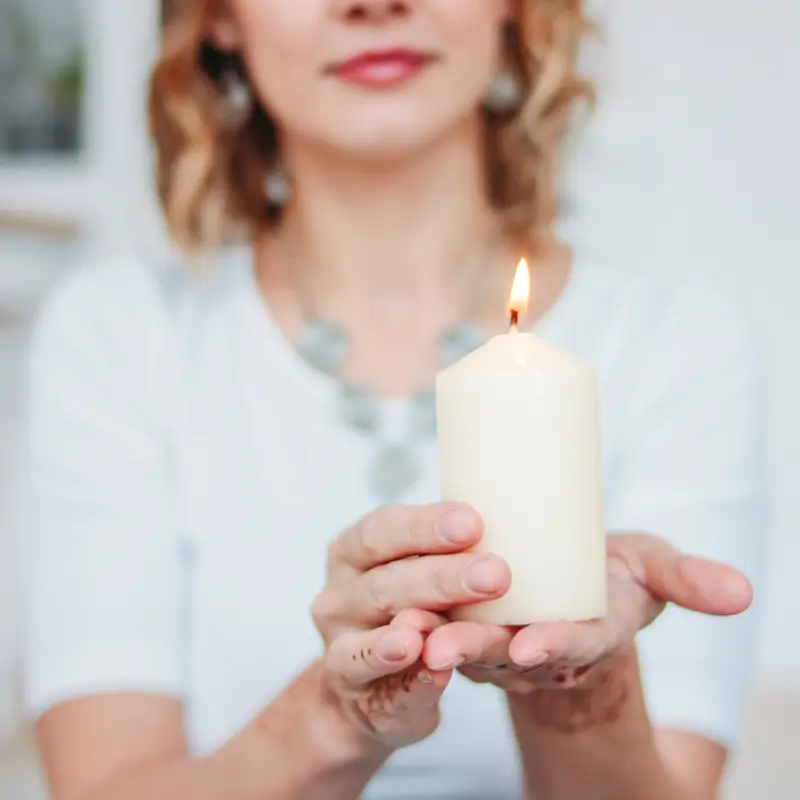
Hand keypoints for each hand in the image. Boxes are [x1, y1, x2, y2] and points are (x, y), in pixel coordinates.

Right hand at [312, 503, 510, 749]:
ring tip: (439, 626)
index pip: (382, 529)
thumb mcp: (412, 570)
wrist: (371, 686)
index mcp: (352, 552)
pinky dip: (412, 682)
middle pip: (386, 582)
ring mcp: (341, 647)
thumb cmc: (403, 606)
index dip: (424, 525)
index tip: (473, 523)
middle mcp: (340, 596)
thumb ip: (443, 552)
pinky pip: (385, 689)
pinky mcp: (358, 696)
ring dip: (416, 631)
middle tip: (495, 574)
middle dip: (441, 577)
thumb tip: (503, 525)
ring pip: (379, 634)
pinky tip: (438, 673)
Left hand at [421, 532, 752, 693]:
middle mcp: (537, 645)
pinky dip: (416, 625)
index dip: (558, 646)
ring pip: (465, 644)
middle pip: (509, 652)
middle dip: (481, 649)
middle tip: (448, 644)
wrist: (566, 586)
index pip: (576, 645)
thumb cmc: (609, 576)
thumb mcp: (649, 569)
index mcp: (586, 632)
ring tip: (409, 632)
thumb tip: (743, 591)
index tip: (533, 645)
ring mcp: (498, 639)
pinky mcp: (465, 621)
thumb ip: (686, 577)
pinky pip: (438, 627)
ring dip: (436, 640)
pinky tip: (390, 612)